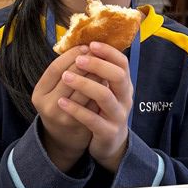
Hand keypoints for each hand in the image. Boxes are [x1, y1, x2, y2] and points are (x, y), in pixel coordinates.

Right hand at [32, 46, 99, 170]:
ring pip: (83, 90)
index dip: (71, 55)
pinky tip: (109, 82)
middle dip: (87, 62)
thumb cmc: (61, 107)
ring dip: (97, 75)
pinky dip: (101, 90)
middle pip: (69, 77)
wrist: (64, 139)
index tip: (85, 46)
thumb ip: (64, 71)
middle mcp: (47, 105)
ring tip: (106, 65)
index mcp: (39, 93)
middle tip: (99, 52)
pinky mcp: (78, 125)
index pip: (55, 68)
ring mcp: (62, 117)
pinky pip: (93, 103)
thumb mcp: (53, 90)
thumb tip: (84, 45)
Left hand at [57, 42, 133, 172]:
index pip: (122, 63)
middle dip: (97, 64)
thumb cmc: (103, 111)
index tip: (91, 44)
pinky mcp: (107, 132)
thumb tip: (82, 47)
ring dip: (84, 83)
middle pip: (117, 76)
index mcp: (124, 85)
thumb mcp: (106, 91)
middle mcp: (125, 98)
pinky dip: (76, 109)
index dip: (108, 52)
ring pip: (104, 96)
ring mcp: (117, 116)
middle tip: (79, 59)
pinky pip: (92, 119)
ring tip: (66, 77)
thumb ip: (98, 73)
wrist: (110, 144)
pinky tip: (62, 101)